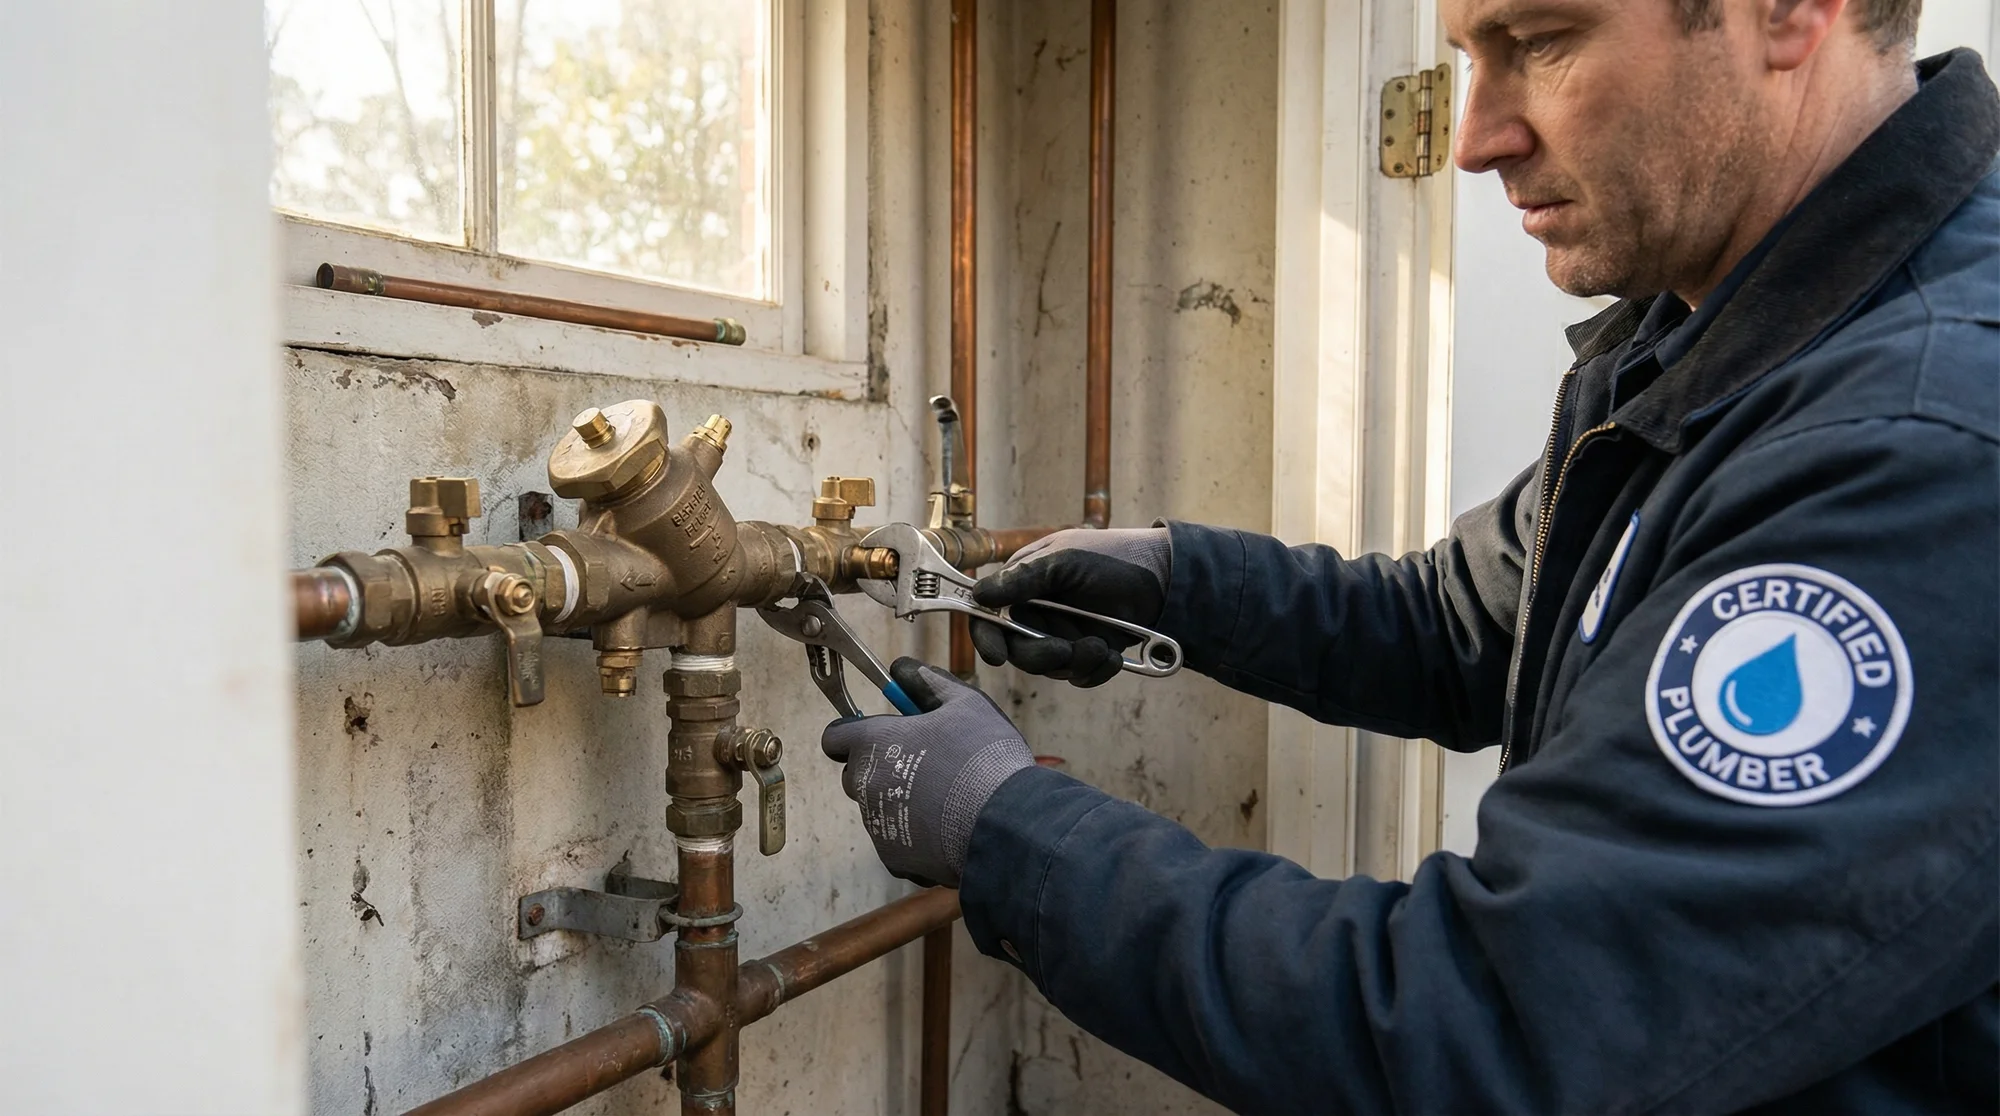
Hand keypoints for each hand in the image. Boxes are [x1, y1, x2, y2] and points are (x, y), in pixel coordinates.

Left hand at [820, 658, 1033, 887]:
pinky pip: (897, 840)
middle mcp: (864, 784)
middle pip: (856, 774)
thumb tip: (903, 668)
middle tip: (923, 765)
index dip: (855, 734)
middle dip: (880, 769)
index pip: (835, 737)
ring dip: (900, 801)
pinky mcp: (894, 858)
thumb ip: (927, 682)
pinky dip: (915, 835)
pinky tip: (948, 826)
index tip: (882, 735)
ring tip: (945, 798)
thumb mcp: (965, 703)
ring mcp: (877, 825)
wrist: (1006, 822)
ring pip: (878, 808)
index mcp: (873, 743)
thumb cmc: (984, 756)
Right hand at [969, 527, 1169, 686]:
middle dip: (1042, 654)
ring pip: (1050, 668)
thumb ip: (1023, 579)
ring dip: (1075, 662)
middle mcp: (1038, 613)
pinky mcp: (1087, 653)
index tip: (996, 655)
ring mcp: (1063, 635)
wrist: (1164, 579)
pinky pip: (1078, 676)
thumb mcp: (1064, 561)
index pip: (989, 616)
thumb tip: (979, 594)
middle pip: (1018, 651)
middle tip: (1066, 650)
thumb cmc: (1111, 558)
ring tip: (1101, 647)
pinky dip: (1094, 671)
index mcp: (1024, 586)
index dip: (986, 637)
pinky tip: (1112, 656)